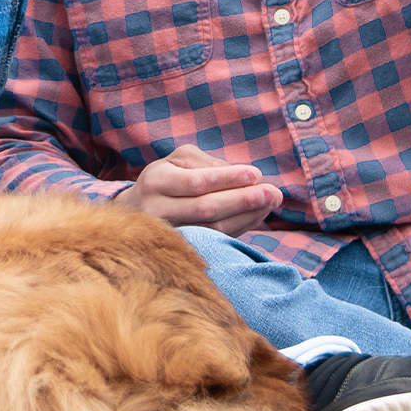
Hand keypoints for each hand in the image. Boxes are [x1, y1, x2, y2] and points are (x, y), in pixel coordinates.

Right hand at [115, 145, 280, 235]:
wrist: (136, 211)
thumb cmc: (165, 178)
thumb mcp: (178, 160)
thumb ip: (208, 164)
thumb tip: (244, 178)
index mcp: (156, 181)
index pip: (196, 182)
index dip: (227, 179)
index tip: (256, 174)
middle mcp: (158, 210)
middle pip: (206, 209)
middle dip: (243, 200)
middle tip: (274, 193)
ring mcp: (169, 235)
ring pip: (213, 229)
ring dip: (247, 216)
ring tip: (271, 202)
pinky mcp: (182, 250)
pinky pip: (216, 240)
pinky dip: (240, 227)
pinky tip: (257, 215)